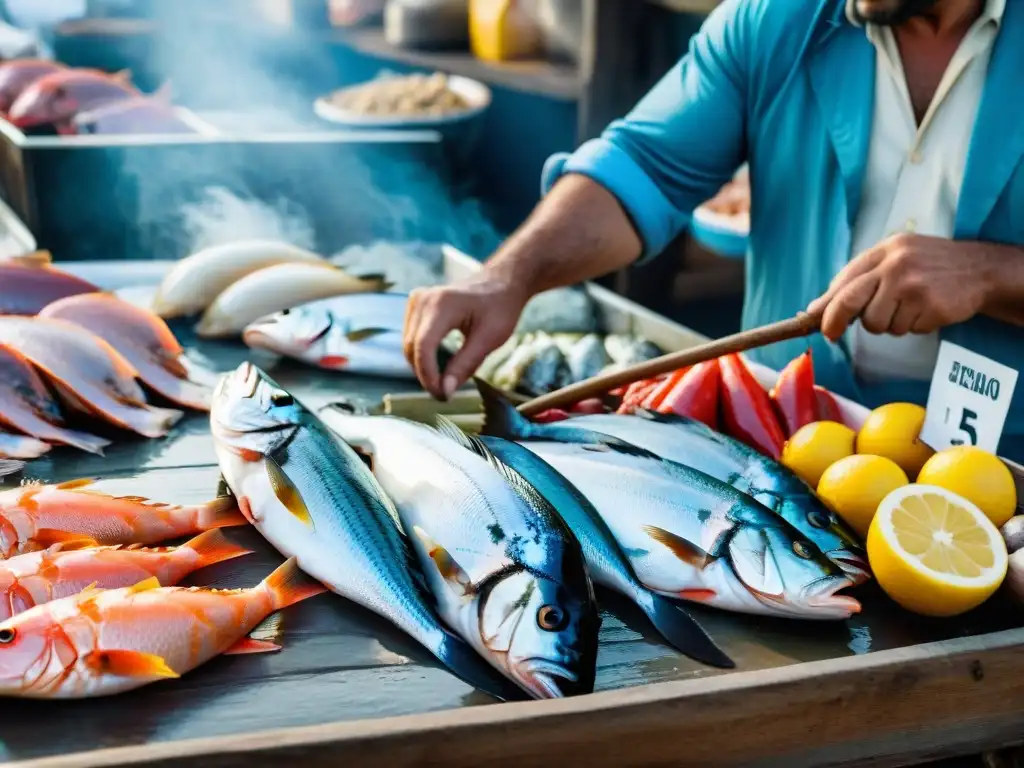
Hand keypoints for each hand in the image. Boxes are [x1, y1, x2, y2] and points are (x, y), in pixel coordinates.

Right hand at [403, 272, 529, 399]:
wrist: (501, 282)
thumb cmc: (500, 308)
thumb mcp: (489, 339)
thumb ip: (465, 365)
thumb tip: (445, 392)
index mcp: (442, 304)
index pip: (423, 346)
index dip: (428, 375)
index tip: (442, 396)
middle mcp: (423, 299)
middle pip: (411, 348)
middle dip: (426, 375)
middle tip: (446, 394)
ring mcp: (417, 300)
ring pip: (408, 345)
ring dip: (423, 366)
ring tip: (446, 379)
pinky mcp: (416, 305)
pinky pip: (411, 337)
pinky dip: (423, 355)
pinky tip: (442, 363)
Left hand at [806, 234, 996, 341]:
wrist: (981, 269)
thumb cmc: (928, 266)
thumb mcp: (893, 259)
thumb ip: (857, 280)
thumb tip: (815, 308)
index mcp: (883, 251)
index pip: (844, 281)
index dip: (825, 306)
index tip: (813, 322)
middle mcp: (895, 265)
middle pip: (850, 302)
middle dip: (835, 322)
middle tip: (831, 335)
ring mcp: (912, 285)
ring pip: (877, 324)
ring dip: (889, 324)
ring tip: (908, 308)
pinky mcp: (929, 305)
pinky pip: (905, 330)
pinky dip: (912, 326)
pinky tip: (925, 311)